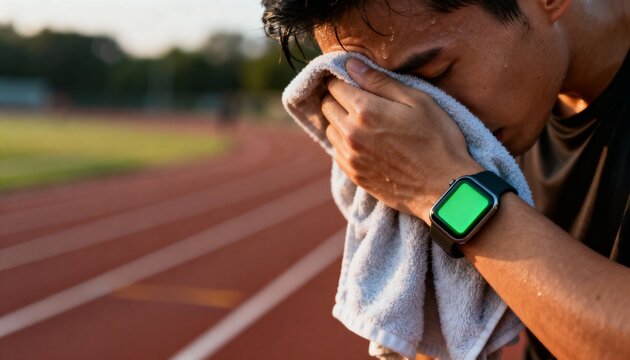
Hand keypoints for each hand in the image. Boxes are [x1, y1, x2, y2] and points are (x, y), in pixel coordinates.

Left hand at [322, 58, 482, 223]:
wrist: (444, 188)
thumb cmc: (438, 140)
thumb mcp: (417, 101)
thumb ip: (380, 82)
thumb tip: (351, 65)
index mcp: (365, 111)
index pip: (335, 86)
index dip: (344, 79)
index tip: (355, 80)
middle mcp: (350, 134)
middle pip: (326, 106)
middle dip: (338, 98)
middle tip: (359, 99)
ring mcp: (350, 157)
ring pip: (328, 129)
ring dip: (339, 121)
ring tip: (362, 121)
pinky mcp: (354, 175)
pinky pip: (336, 152)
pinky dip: (343, 143)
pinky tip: (364, 142)